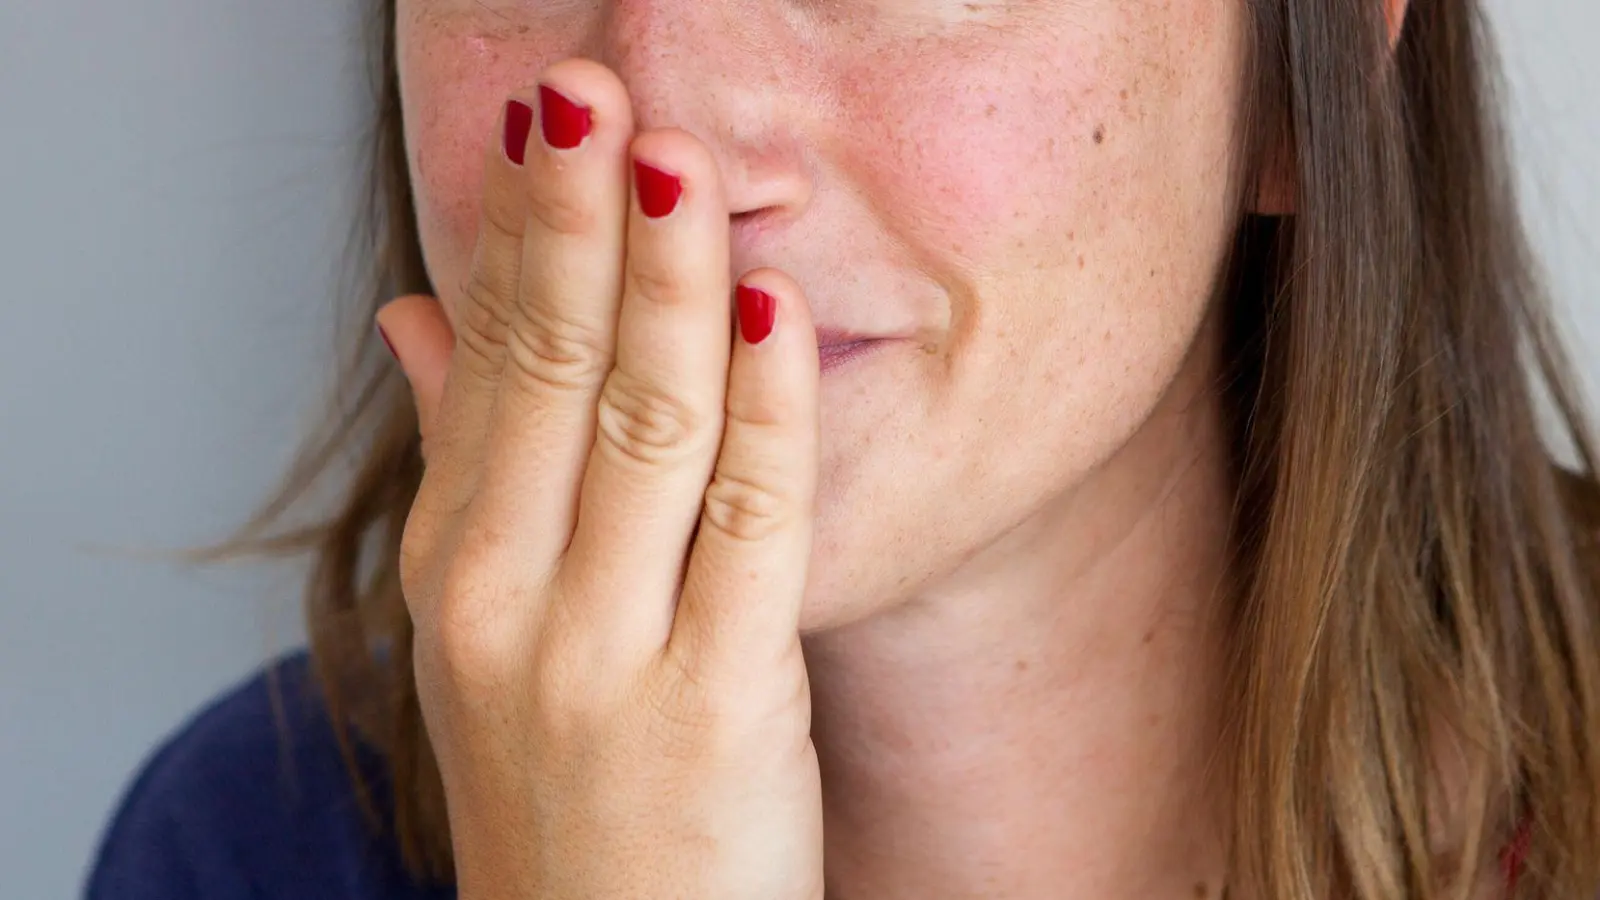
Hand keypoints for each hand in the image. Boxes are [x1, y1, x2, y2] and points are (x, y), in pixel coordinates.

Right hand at [376, 59, 823, 899]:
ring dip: (669, 282)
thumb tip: (414, 316)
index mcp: (454, 573)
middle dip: (576, 224)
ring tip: (682, 160)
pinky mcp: (718, 702)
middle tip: (594, 94)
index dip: (518, 239)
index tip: (548, 127)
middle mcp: (507, 604)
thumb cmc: (565, 789)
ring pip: (648, 428)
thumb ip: (460, 463)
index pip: (487, 370)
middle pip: (551, 376)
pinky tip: (772, 310)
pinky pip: (751, 521)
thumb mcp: (479, 633)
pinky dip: (767, 407)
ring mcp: (605, 655)